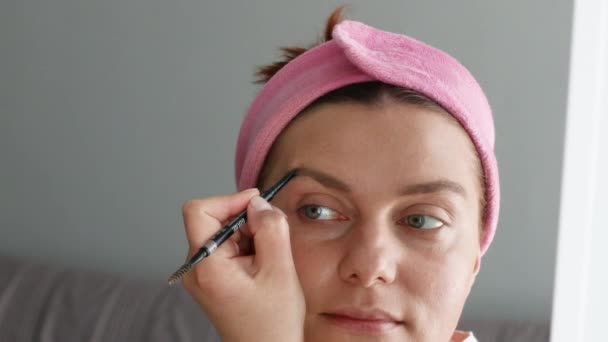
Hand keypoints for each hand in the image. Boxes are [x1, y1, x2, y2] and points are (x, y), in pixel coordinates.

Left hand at [181, 189, 304, 341]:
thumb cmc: (273, 322)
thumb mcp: (280, 271)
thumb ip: (271, 229)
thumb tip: (259, 203)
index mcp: (206, 266)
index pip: (199, 210)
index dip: (229, 200)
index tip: (256, 204)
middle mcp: (195, 268)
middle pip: (211, 219)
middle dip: (243, 220)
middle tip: (269, 238)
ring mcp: (200, 274)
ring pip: (220, 231)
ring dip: (247, 234)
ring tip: (266, 259)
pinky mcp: (210, 277)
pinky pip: (224, 246)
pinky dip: (244, 246)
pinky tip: (259, 265)